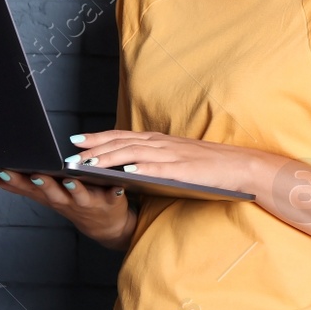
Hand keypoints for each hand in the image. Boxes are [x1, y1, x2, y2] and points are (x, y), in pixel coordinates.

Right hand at [0, 170, 136, 250]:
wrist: (106, 226)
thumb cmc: (72, 203)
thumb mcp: (45, 195)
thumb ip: (22, 186)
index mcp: (51, 196)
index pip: (30, 189)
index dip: (16, 182)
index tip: (2, 170)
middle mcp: (67, 201)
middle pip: (53, 194)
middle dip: (44, 185)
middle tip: (35, 174)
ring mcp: (88, 203)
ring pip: (80, 197)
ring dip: (75, 190)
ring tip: (71, 181)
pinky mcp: (110, 202)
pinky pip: (113, 197)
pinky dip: (113, 192)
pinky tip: (116, 186)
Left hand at [64, 130, 252, 194]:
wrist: (239, 166)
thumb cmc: (207, 164)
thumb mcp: (175, 157)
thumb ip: (152, 158)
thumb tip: (125, 164)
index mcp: (159, 141)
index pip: (122, 136)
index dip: (97, 137)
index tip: (75, 140)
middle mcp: (162, 144)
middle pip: (122, 143)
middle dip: (95, 149)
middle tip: (71, 156)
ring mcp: (173, 156)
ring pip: (135, 154)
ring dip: (110, 158)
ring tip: (90, 165)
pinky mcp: (185, 170)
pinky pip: (160, 169)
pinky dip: (142, 169)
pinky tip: (126, 173)